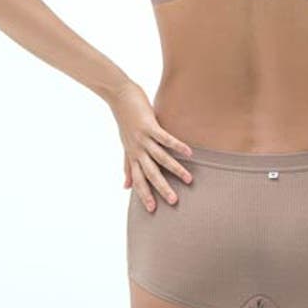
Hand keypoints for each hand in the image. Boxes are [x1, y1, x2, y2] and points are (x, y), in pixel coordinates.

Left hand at [107, 80, 193, 212]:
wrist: (119, 97)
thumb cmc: (125, 121)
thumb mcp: (125, 146)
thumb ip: (127, 166)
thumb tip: (124, 187)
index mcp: (133, 155)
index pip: (138, 179)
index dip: (144, 194)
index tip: (152, 210)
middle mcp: (137, 149)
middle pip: (150, 173)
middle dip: (161, 188)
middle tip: (174, 201)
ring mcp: (143, 138)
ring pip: (161, 158)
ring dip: (175, 169)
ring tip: (188, 179)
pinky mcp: (149, 126)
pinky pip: (165, 138)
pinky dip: (177, 145)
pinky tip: (189, 152)